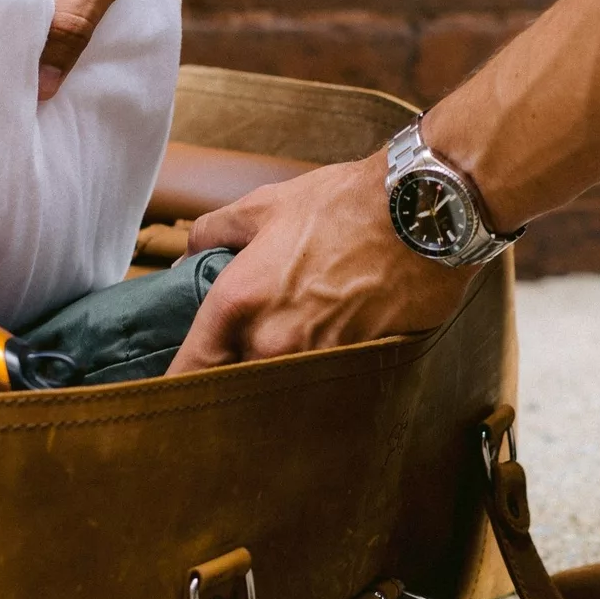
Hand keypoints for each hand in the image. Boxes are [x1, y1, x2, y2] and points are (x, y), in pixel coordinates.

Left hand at [167, 152, 479, 372]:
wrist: (422, 214)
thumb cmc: (345, 205)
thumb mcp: (265, 205)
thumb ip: (213, 232)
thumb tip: (186, 256)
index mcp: (239, 305)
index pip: (190, 373)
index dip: (178, 386)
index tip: (177, 388)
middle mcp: (273, 344)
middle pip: (235, 392)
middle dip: (233, 385)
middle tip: (235, 371)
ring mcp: (319, 363)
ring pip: (281, 393)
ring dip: (279, 382)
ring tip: (293, 355)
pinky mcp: (361, 369)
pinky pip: (327, 387)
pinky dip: (323, 378)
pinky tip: (332, 352)